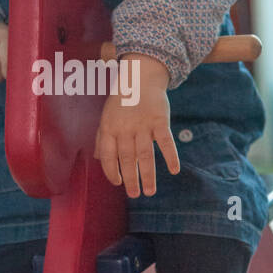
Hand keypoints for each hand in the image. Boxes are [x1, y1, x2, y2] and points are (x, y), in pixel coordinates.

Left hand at [93, 55, 179, 196]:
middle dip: (131, 179)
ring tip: (150, 191)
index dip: (111, 171)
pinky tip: (174, 170)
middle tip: (134, 194)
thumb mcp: (106, 117)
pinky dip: (171, 156)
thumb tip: (98, 158)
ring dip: (148, 175)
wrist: (140, 78)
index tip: (117, 182)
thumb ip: (102, 138)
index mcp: (109, 128)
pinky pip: (166, 141)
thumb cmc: (122, 101)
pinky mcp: (160, 120)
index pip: (108, 155)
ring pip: (145, 155)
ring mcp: (143, 125)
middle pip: (128, 158)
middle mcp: (125, 128)